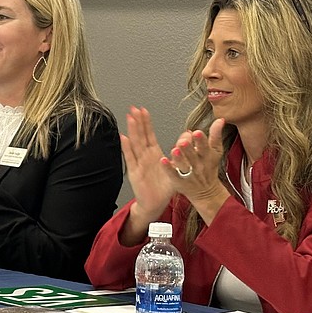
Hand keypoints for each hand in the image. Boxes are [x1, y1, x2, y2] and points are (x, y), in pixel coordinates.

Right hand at [122, 106, 178, 231]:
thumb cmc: (164, 187)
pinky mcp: (135, 172)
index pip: (149, 135)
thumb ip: (182, 151)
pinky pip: (130, 158)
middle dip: (137, 122)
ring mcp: (139, 163)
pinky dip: (127, 148)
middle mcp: (145, 157)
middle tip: (133, 108)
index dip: (146, 123)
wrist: (156, 203)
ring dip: (132, 131)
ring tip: (130, 118)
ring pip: (135, 144)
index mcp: (154, 155)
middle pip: (140, 136)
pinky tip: (124, 138)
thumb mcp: (177, 168)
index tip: (143, 111)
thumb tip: (188, 135)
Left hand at [163, 118, 229, 224]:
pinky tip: (163, 160)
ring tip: (174, 150)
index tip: (197, 132)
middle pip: (193, 155)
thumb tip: (220, 120)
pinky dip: (168, 168)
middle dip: (189, 148)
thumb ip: (215, 135)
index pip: (205, 147)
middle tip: (184, 141)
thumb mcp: (216, 151)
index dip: (201, 140)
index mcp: (207, 156)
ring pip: (183, 165)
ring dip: (179, 157)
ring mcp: (188, 173)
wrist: (206, 192)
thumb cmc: (209, 168)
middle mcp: (198, 164)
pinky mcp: (178, 180)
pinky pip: (173, 174)